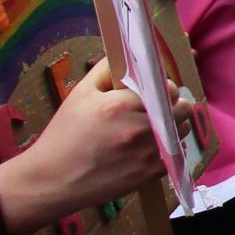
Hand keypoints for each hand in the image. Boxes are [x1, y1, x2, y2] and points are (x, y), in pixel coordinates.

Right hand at [0, 59, 189, 234]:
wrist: (52, 180)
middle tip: (158, 107)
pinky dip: (168, 147)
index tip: (155, 91)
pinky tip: (150, 145)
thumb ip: (106, 69)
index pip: (166, 88)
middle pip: (183, 108)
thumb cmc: (63, 135)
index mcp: (119, 105)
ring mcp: (147, 152)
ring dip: (173, 126)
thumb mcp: (80, 94)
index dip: (163, 87)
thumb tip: (128, 54)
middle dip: (173, 104)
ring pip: (182, 130)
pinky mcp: (150, 173)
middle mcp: (137, 128)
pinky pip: (176, 152)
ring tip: (153, 127)